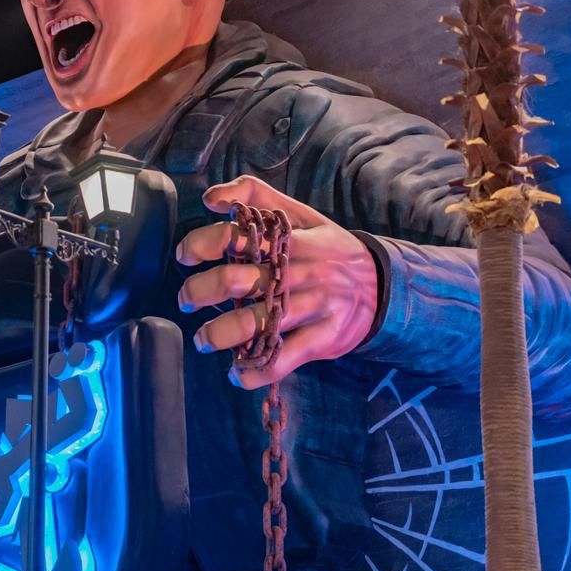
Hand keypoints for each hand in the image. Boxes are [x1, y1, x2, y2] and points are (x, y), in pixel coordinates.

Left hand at [175, 175, 377, 388]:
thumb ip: (256, 196)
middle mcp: (301, 270)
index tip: (184, 255)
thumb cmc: (329, 250)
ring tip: (203, 340)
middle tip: (185, 299)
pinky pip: (285, 358)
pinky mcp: (326, 337)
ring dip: (221, 334)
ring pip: (258, 322)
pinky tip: (237, 374)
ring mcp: (315, 305)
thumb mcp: (302, 215)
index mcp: (292, 238)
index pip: (239, 235)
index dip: (204, 243)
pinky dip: (256, 371)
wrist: (385, 287)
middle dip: (201, 291)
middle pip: (240, 280)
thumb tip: (211, 198)